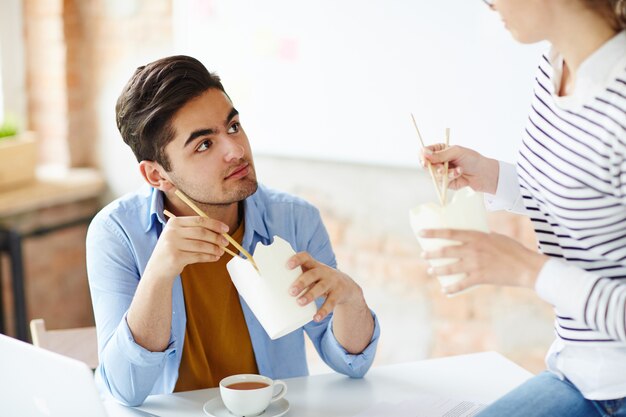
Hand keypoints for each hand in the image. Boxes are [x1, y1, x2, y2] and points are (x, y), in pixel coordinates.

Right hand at [145, 215, 229, 281]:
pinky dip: (209, 257)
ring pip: (201, 245)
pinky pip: (198, 256)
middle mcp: (172, 232)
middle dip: (217, 237)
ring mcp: (172, 244)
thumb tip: (220, 231)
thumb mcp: (179, 236)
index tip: (226, 229)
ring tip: (222, 251)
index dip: (215, 224)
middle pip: (201, 232)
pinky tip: (215, 257)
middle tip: (226, 242)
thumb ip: (195, 230)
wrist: (158, 269)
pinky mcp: (175, 257)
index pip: (199, 220)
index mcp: (174, 222)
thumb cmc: (173, 250)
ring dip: (214, 248)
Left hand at [287, 252, 364, 321]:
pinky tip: (315, 317)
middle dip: (301, 282)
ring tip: (299, 303)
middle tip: (291, 292)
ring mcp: (332, 282)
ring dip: (310, 295)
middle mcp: (324, 271)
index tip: (287, 266)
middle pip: (313, 274)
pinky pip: (331, 303)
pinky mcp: (338, 294)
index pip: (305, 256)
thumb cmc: (318, 281)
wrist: (346, 286)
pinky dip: (323, 311)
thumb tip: (266, 293)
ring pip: (321, 288)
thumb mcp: (311, 275)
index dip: (296, 259)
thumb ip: (295, 279)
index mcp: (314, 265)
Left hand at [420, 229, 547, 293]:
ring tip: (430, 271)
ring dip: (437, 270)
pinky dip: (451, 288)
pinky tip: (445, 290)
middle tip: (423, 255)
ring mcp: (476, 264)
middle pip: (445, 251)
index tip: (420, 233)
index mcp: (477, 236)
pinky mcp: (480, 277)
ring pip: (450, 268)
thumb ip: (482, 237)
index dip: (433, 232)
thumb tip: (471, 236)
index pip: (449, 233)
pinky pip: (461, 284)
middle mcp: (473, 249)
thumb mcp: (496, 237)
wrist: (526, 267)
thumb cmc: (513, 249)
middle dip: (431, 254)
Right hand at [421, 144, 498, 193]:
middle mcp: (438, 161)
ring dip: (446, 173)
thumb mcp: (456, 152)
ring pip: (434, 175)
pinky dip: (451, 177)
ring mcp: (441, 173)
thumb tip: (425, 154)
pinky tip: (460, 173)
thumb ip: (440, 154)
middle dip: (433, 167)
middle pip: (425, 165)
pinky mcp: (445, 182)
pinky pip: (442, 182)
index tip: (424, 159)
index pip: (424, 152)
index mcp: (439, 150)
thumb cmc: (472, 159)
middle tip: (441, 168)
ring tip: (458, 170)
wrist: (483, 174)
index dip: (422, 155)